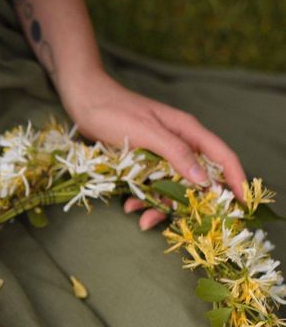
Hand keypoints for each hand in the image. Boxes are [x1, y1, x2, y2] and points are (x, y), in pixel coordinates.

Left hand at [61, 70, 246, 229]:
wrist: (84, 103)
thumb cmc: (114, 111)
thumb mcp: (146, 132)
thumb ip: (175, 153)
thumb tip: (204, 179)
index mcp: (187, 131)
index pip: (222, 156)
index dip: (235, 179)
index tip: (243, 204)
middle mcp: (178, 144)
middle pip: (196, 180)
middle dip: (187, 204)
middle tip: (176, 223)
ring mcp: (161, 155)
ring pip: (172, 188)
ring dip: (159, 206)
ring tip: (140, 218)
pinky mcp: (143, 163)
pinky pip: (151, 187)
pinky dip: (143, 199)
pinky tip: (128, 205)